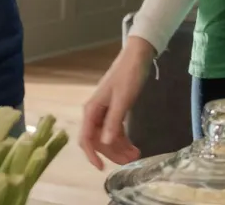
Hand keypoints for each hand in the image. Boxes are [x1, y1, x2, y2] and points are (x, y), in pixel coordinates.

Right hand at [78, 40, 150, 169]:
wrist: (138, 56)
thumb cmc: (128, 75)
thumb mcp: (122, 100)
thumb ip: (113, 122)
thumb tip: (104, 143)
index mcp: (91, 110)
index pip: (86, 139)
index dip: (92, 155)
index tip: (101, 168)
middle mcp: (94, 112)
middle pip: (98, 140)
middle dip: (112, 153)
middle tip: (130, 161)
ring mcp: (104, 111)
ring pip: (107, 136)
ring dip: (119, 148)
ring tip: (135, 156)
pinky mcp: (114, 109)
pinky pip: (115, 129)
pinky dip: (123, 138)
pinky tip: (133, 146)